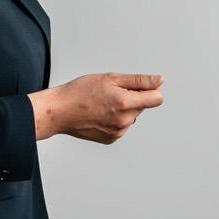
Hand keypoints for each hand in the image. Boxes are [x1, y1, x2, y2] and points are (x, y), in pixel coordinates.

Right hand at [32, 72, 163, 143]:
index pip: (157, 98)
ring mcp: (117, 132)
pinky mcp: (111, 139)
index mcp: (125, 104)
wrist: (59, 111)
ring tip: (102, 104)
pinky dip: (115, 120)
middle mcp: (124, 121)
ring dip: (123, 110)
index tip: (138, 87)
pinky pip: (121, 126)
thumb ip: (139, 81)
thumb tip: (159, 81)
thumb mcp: (110, 78)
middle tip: (110, 93)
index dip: (150, 90)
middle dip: (132, 99)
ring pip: (132, 117)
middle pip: (142, 107)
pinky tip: (99, 114)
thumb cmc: (79, 92)